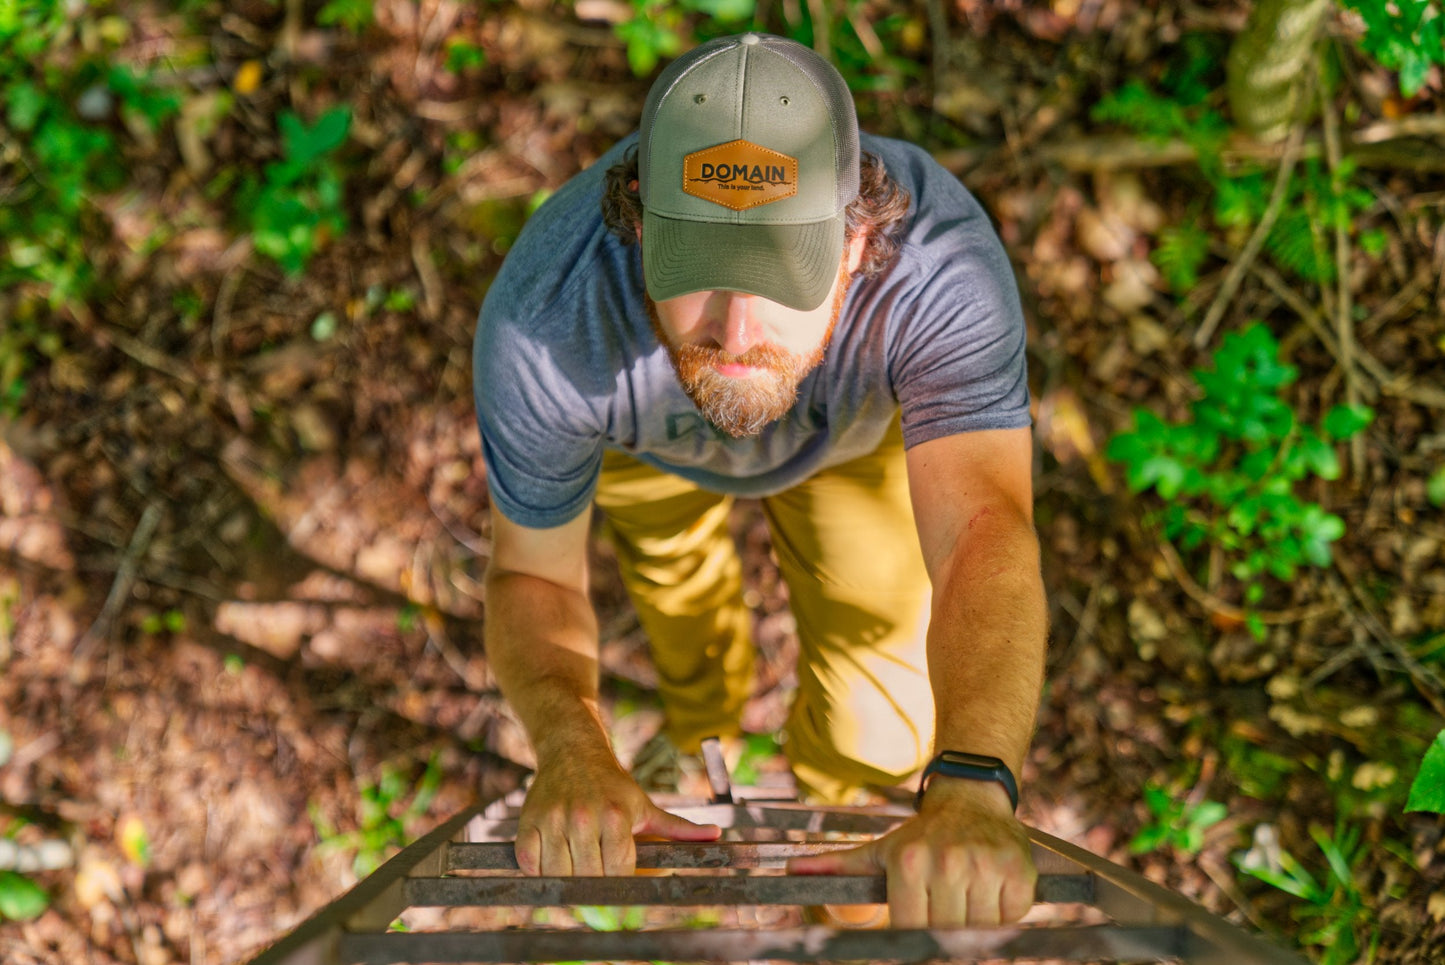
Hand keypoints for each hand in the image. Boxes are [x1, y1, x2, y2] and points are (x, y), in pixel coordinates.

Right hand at [515, 746, 720, 875]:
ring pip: (558, 876)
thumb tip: (716, 837)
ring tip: (578, 872)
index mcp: (616, 816)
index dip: (620, 888)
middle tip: (598, 888)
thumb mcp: (646, 805)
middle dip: (595, 889)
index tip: (621, 894)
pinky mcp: (528, 822)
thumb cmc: (613, 784)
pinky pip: (530, 864)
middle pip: (588, 879)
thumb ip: (678, 828)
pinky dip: (539, 870)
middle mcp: (583, 817)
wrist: (572, 749)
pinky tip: (554, 861)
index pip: (618, 872)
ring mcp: (554, 820)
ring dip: (567, 882)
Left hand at [786, 779, 1035, 926]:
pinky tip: (991, 887)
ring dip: (977, 919)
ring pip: (981, 928)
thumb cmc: (921, 835)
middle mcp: (947, 863)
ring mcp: (984, 867)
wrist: (972, 798)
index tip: (923, 915)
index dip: (918, 928)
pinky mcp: (1018, 871)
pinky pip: (1012, 916)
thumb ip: (838, 866)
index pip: (913, 928)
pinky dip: (1005, 911)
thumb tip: (792, 872)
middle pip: (947, 931)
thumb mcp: (879, 849)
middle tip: (947, 900)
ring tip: (967, 891)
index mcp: (909, 863)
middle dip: (947, 923)